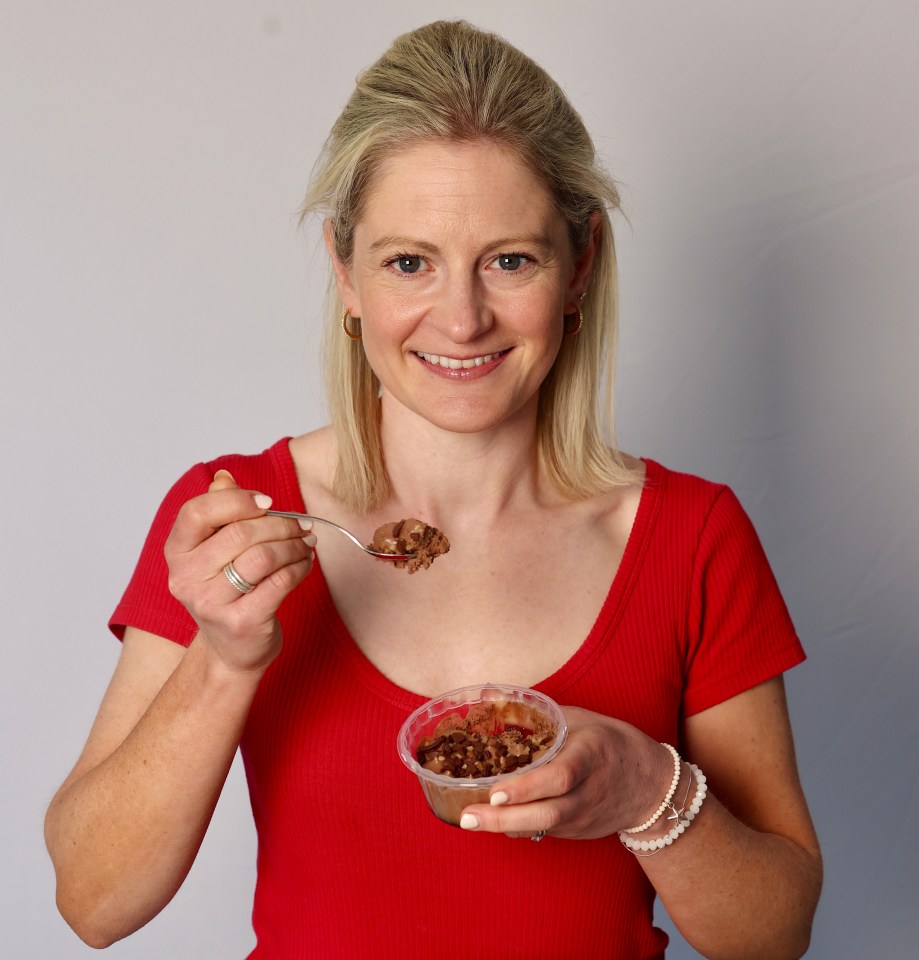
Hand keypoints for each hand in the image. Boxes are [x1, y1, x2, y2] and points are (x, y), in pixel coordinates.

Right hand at [164, 470, 315, 674]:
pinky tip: (305, 563)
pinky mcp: (241, 623)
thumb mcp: (215, 551)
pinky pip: (280, 582)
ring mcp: (211, 604)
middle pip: (240, 534)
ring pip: (263, 557)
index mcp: (177, 552)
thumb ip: (219, 512)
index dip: (236, 501)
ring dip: (294, 545)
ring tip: (307, 543)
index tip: (268, 502)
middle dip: (279, 524)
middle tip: (301, 524)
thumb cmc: (227, 591)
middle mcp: (186, 578)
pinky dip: (300, 567)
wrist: (231, 651)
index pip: (197, 512)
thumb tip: (224, 476)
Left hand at [457, 707, 673, 839]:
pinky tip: (493, 821)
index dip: (526, 788)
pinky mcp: (578, 832)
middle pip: (546, 813)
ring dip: (504, 827)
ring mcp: (584, 817)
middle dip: (504, 818)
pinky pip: (543, 832)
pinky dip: (517, 828)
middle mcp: (588, 792)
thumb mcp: (580, 719)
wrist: (652, 785)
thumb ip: (539, 713)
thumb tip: (490, 695)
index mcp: (590, 756)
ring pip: (542, 828)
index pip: (558, 778)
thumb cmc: (609, 743)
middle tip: (468, 816)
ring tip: (470, 820)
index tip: (495, 790)